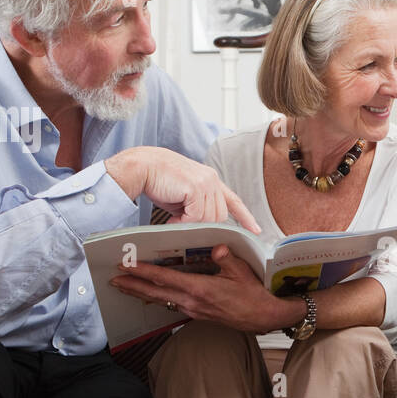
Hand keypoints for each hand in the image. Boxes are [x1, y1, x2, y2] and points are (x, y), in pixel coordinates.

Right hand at [105, 147, 260, 231]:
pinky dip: (184, 223)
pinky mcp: (196, 187)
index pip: (233, 200)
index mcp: (211, 179)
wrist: (140, 167)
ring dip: (191, 225)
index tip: (255, 230)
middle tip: (182, 227)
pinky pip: (197, 216)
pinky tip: (172, 220)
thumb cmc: (158, 182)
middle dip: (203, 226)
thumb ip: (197, 206)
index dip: (245, 216)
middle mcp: (212, 179)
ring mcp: (206, 182)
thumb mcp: (183, 196)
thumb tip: (203, 226)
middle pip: (220, 216)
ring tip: (173, 222)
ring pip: (209, 218)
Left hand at [109, 245, 295, 332]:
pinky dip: (158, 298)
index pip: (164, 279)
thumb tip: (215, 247)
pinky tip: (151, 295)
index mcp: (200, 289)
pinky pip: (172, 305)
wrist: (264, 317)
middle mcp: (192, 302)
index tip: (125, 266)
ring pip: (161, 301)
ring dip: (141, 294)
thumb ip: (225, 256)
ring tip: (125, 287)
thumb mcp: (241, 270)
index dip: (143, 272)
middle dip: (132, 286)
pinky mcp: (198, 315)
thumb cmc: (254, 294)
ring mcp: (194, 311)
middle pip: (155, 293)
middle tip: (113, 280)